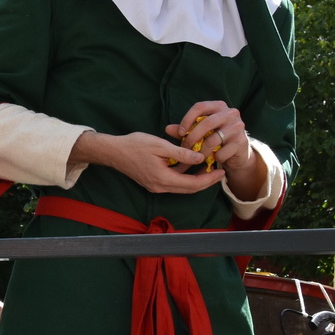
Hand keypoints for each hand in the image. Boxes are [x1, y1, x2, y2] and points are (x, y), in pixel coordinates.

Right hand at [75, 130, 224, 194]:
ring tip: (209, 167)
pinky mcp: (153, 182)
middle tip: (219, 171)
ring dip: (196, 178)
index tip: (221, 171)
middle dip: (206, 181)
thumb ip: (181, 153)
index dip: (209, 179)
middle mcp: (160, 187)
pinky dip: (184, 175)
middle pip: (189, 189)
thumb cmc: (134, 145)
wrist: (113, 151)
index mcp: (163, 179)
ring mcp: (156, 186)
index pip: (193, 184)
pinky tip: (190, 164)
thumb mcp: (160, 145)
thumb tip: (200, 158)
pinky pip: (174, 182)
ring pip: (182, 186)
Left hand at [167, 101, 257, 175]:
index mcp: (219, 106)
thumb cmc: (216, 138)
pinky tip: (212, 159)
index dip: (187, 119)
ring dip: (201, 151)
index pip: (200, 107)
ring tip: (195, 157)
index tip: (180, 133)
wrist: (238, 152)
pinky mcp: (241, 142)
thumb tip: (168, 129)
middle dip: (192, 137)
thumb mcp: (201, 131)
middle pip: (206, 123)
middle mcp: (231, 113)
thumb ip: (185, 129)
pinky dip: (214, 158)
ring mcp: (238, 127)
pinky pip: (222, 152)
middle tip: (184, 148)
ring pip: (213, 140)